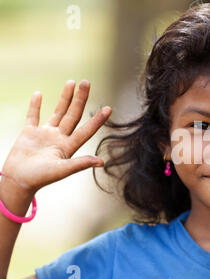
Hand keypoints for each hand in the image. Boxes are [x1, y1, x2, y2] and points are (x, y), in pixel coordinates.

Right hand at [0, 80, 111, 194]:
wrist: (17, 181)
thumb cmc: (40, 178)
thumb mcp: (62, 170)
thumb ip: (80, 164)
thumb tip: (101, 162)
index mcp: (69, 146)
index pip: (86, 130)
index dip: (97, 120)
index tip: (109, 108)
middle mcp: (60, 138)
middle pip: (73, 115)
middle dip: (80, 99)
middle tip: (86, 82)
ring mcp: (45, 134)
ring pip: (58, 112)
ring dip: (65, 98)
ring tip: (71, 82)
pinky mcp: (29, 133)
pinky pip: (33, 116)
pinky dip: (35, 105)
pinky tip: (39, 94)